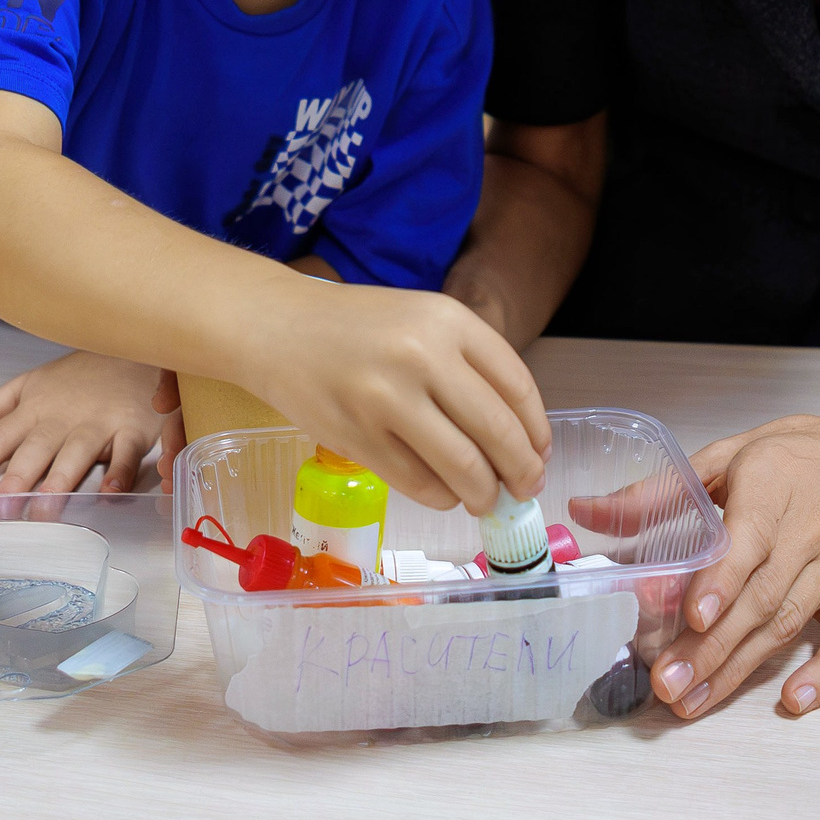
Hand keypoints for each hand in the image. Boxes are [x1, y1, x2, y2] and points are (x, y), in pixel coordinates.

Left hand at [0, 351, 182, 497]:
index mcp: (34, 408)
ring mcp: (98, 423)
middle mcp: (62, 418)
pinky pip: (126, 452)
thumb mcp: (27, 384)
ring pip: (76, 454)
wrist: (135, 350)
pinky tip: (110, 493)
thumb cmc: (80, 376)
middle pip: (35, 449)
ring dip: (61, 481)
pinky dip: (120, 472)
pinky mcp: (132, 429)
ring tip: (45, 510)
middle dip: (16, 479)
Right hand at [245, 277, 550, 513]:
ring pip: (462, 466)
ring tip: (484, 499)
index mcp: (448, 320)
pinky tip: (444, 492)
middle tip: (524, 488)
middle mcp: (422, 355)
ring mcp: (387, 399)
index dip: (537, 430)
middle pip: (497, 431)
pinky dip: (441, 496)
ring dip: (483, 494)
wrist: (279, 328)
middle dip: (521, 471)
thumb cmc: (359, 328)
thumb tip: (520, 437)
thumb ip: (469, 365)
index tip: (540, 453)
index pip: (517, 386)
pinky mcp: (357, 438)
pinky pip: (418, 483)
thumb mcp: (423, 320)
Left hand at [602, 403, 819, 720]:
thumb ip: (662, 490)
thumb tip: (590, 511)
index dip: (722, 581)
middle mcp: (806, 536)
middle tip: (668, 682)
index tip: (694, 616)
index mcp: (771, 492)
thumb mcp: (734, 452)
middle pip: (759, 598)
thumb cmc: (807, 453)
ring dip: (740, 669)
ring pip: (786, 625)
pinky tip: (795, 701)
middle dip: (713, 646)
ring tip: (693, 702)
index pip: (748, 542)